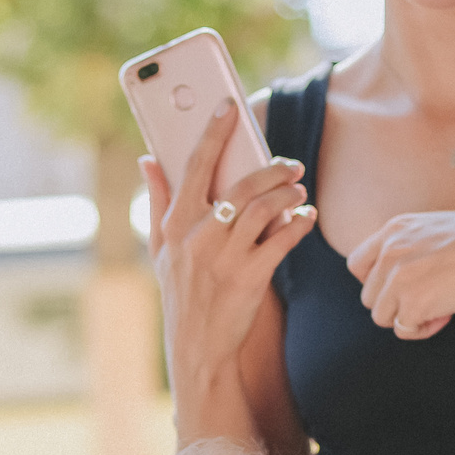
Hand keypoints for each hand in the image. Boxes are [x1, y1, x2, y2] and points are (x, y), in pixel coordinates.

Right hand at [142, 102, 316, 386]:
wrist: (198, 348)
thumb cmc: (181, 294)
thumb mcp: (159, 250)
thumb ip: (157, 202)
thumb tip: (147, 159)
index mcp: (174, 225)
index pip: (193, 166)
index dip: (213, 132)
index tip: (229, 106)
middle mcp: (197, 238)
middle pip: (240, 186)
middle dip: (272, 168)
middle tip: (291, 164)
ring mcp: (224, 259)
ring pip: (265, 209)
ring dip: (289, 195)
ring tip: (299, 191)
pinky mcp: (250, 278)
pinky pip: (282, 240)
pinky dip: (299, 224)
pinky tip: (307, 218)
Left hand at [343, 211, 454, 340]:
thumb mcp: (435, 229)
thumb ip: (409, 245)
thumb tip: (398, 277)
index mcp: (394, 230)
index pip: (357, 264)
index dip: (374, 282)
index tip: (398, 288)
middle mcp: (389, 252)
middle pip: (370, 296)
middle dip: (395, 303)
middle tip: (429, 298)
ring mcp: (398, 279)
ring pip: (382, 316)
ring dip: (409, 317)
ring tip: (439, 306)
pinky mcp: (412, 304)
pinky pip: (404, 330)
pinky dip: (424, 329)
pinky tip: (446, 315)